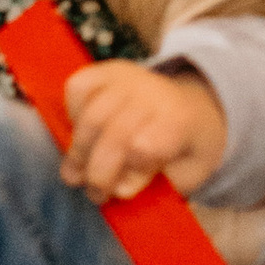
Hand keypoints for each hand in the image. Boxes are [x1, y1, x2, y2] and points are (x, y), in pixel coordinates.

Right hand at [60, 59, 224, 200]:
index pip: (146, 147)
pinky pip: (76, 89)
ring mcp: (128, 77)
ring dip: (78, 153)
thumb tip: (118, 188)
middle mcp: (153, 93)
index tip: (125, 191)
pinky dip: (72, 115)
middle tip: (95, 195)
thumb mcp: (187, 175)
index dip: (131, 175)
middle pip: (114, 136)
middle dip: (98, 174)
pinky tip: (84, 133)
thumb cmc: (184, 148)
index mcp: (180, 120)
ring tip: (77, 175)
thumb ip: (156, 185)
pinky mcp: (106, 70)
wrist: (192, 108)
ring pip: (90, 117)